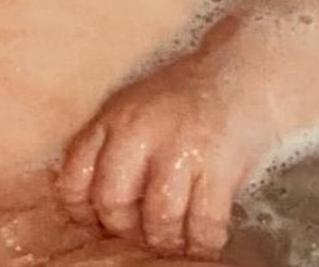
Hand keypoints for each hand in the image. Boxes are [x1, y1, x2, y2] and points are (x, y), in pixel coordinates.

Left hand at [58, 57, 276, 259]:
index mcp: (114, 118)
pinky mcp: (219, 166)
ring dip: (166, 241)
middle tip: (140, 234)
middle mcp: (140, 131)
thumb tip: (88, 206)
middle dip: (125, 229)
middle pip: (112, 202)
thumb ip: (110, 147)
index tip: (96, 224)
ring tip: (174, 240)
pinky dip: (203, 243)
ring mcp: (180, 148)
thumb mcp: (134, 110)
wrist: (243, 75)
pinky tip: (204, 240)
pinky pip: (203, 225)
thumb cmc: (185, 101)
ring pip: (158, 220)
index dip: (81, 211)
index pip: (75, 175)